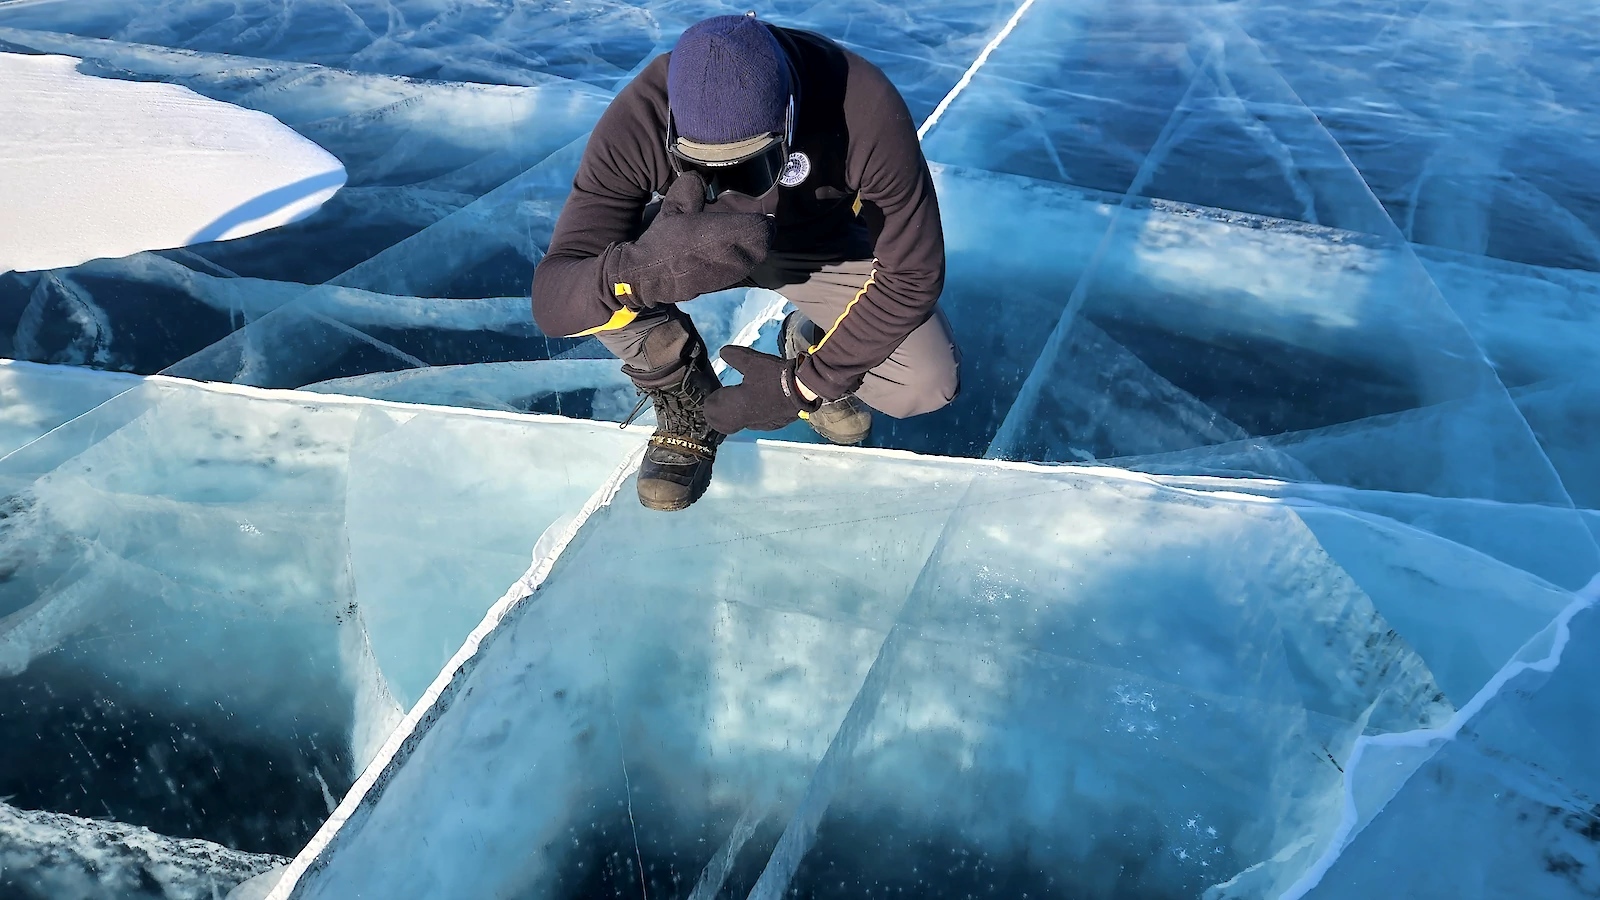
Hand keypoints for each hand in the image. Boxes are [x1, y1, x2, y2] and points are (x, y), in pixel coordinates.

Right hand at [603, 172, 772, 308]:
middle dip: (759, 233)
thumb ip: (691, 189)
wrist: (648, 275)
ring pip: (754, 258)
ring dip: (751, 247)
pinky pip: (742, 269)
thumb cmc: (662, 240)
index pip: (764, 227)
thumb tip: (699, 176)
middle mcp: (734, 256)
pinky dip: (740, 260)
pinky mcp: (723, 286)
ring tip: (738, 236)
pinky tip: (726, 252)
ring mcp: (730, 274)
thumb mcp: (674, 208)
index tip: (755, 212)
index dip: (762, 218)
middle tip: (749, 223)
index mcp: (726, 234)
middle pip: (763, 244)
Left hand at [705, 345, 821, 434]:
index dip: (711, 405)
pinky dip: (753, 416)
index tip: (709, 399)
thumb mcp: (752, 361)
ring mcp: (762, 424)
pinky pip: (757, 423)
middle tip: (719, 406)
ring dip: (738, 415)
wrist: (803, 389)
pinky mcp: (775, 425)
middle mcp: (748, 420)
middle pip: (727, 423)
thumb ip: (734, 357)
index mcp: (739, 407)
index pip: (716, 410)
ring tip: (737, 406)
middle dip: (721, 414)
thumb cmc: (775, 376)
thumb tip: (722, 352)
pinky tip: (757, 408)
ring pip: (743, 423)